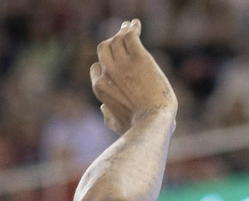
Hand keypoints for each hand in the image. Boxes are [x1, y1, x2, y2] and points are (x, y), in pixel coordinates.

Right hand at [91, 20, 175, 134]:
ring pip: (117, 39)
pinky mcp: (139, 57)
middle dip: (111, 42)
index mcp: (101, 88)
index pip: (96, 68)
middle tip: (120, 37)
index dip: (104, 63)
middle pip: (103, 48)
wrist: (153, 121)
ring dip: (122, 31)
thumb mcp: (117, 124)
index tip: (114, 60)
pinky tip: (136, 25)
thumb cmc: (138, 127)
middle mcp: (108, 73)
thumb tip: (103, 109)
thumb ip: (108, 116)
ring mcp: (122, 64)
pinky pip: (130, 36)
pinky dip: (132, 28)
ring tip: (130, 26)